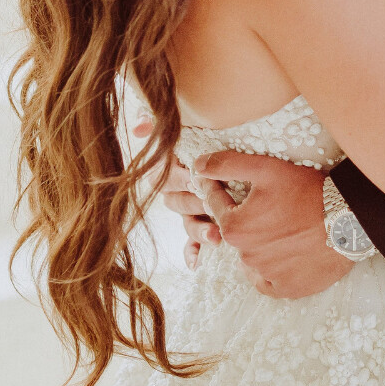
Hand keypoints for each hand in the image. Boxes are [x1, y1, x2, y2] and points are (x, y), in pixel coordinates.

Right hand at [128, 117, 215, 269]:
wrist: (246, 156)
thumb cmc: (211, 138)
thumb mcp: (189, 127)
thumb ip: (158, 123)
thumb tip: (138, 128)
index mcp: (171, 169)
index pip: (165, 176)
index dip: (179, 178)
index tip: (196, 178)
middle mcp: (177, 192)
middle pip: (176, 202)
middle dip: (194, 205)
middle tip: (211, 205)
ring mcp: (189, 212)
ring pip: (187, 223)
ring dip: (199, 231)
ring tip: (216, 235)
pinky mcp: (201, 227)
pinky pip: (192, 244)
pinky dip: (193, 252)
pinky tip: (196, 262)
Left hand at [188, 150, 354, 299]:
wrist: (349, 221)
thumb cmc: (308, 191)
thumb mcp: (266, 169)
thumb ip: (226, 165)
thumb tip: (197, 166)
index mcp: (234, 228)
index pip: (216, 206)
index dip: (222, 190)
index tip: (231, 185)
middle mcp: (245, 256)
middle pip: (235, 233)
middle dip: (244, 219)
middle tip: (267, 208)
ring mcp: (266, 275)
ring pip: (251, 257)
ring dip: (258, 244)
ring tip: (281, 229)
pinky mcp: (286, 289)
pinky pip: (267, 280)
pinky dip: (270, 269)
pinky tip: (284, 254)